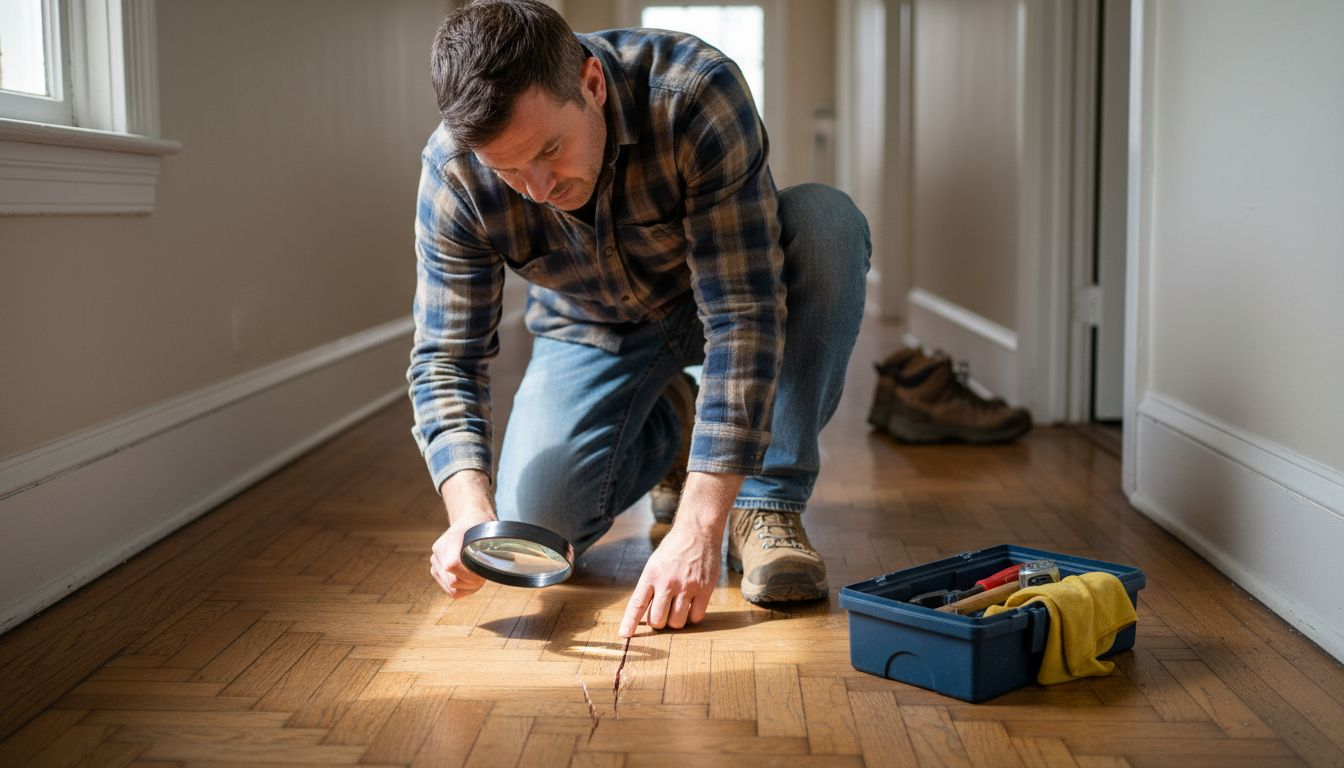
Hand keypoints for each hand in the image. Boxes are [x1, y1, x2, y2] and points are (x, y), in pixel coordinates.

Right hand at [429, 510, 494, 597]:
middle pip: (453, 581)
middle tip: (483, 577)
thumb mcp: (489, 531)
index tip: (483, 573)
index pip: (452, 565)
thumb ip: (494, 544)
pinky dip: (463, 590)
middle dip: (472, 583)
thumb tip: (510, 558)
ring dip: (468, 588)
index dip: (470, 575)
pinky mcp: (436, 571)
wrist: (467, 519)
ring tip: (478, 578)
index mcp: (448, 542)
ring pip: (451, 588)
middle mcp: (438, 553)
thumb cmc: (480, 525)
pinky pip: (449, 590)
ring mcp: (435, 563)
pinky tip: (471, 582)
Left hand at [619, 520, 720, 636]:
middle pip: (658, 620)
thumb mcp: (655, 564)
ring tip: (677, 608)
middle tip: (662, 613)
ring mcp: (687, 586)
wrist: (698, 531)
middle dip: (658, 622)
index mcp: (651, 575)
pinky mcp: (704, 589)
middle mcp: (668, 582)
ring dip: (676, 621)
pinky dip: (692, 617)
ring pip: (677, 622)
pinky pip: (696, 617)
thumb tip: (645, 613)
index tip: (625, 635)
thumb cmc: (674, 549)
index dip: (630, 622)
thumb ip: (650, 587)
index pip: (637, 604)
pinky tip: (691, 606)